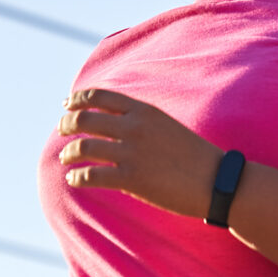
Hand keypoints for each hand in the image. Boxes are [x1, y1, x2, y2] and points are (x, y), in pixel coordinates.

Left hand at [58, 88, 226, 219]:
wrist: (216, 180)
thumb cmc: (192, 155)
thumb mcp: (165, 125)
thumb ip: (139, 121)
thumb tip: (112, 124)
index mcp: (144, 111)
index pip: (100, 96)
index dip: (78, 99)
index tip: (67, 105)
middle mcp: (134, 127)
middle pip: (85, 118)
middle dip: (67, 124)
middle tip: (61, 130)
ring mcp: (132, 153)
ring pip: (83, 147)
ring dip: (68, 152)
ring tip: (65, 158)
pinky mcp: (131, 178)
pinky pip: (91, 176)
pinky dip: (77, 177)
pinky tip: (74, 179)